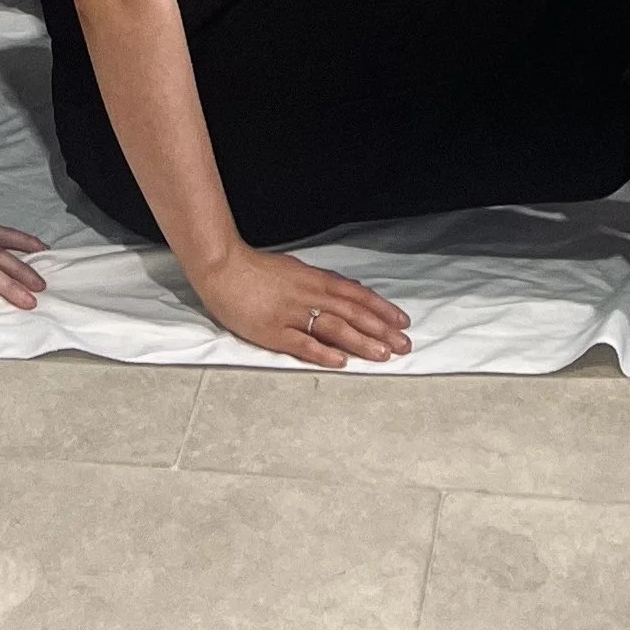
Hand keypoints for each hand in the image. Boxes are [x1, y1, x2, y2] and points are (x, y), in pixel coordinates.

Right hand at [197, 239, 410, 368]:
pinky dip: (322, 352)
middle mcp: (308, 295)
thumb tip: (348, 293)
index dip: (381, 308)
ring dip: (361, 341)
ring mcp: (291, 314)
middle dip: (381, 329)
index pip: (356, 295)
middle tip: (405, 344)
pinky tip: (340, 362)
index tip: (402, 321)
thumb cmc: (259, 270)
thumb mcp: (297, 271)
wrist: (223, 268)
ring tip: (383, 354)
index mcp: (315, 280)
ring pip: (333, 327)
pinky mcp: (272, 331)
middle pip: (352, 312)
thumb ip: (321, 284)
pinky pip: (301, 343)